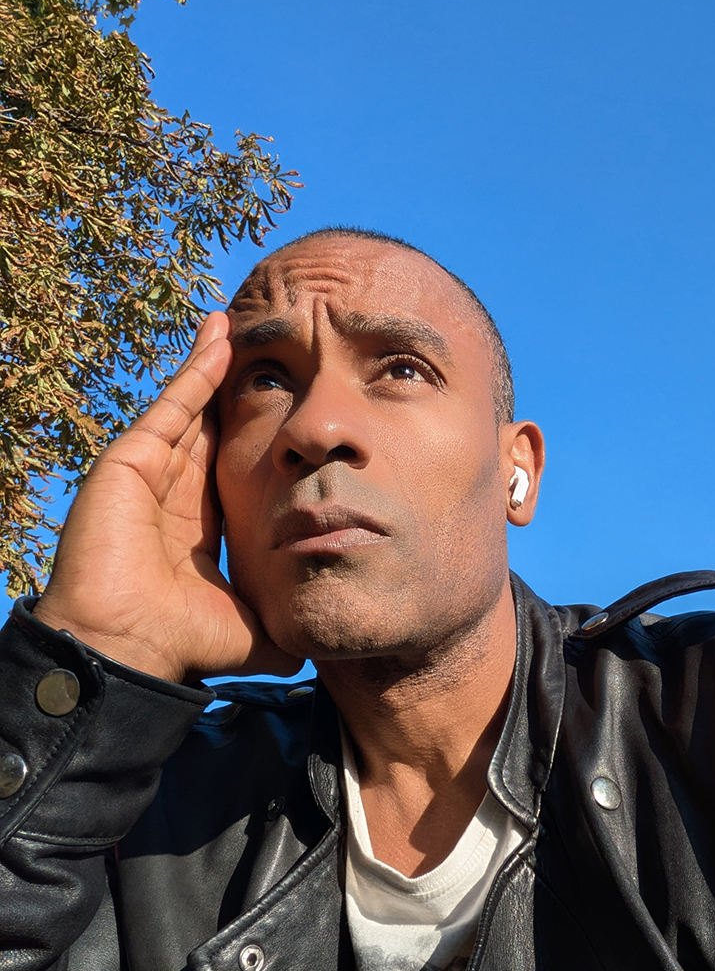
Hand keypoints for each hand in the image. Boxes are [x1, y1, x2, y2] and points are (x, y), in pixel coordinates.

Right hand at [34, 313, 303, 683]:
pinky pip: (174, 406)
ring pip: (192, 406)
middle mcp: (176, 494)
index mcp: (201, 525)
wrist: (132, 648)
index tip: (289, 405)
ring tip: (241, 322)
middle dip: (236, 387)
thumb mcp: (254, 630)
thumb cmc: (185, 643)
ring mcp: (151, 474)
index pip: (235, 466)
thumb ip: (287, 625)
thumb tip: (326, 645)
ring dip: (215, 364)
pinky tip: (222, 336)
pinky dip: (197, 370)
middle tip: (266, 345)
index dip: (259, 436)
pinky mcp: (131, 461)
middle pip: (213, 425)